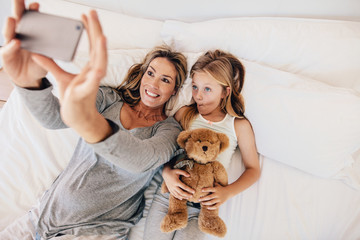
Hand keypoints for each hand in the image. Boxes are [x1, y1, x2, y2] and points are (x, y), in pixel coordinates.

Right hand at [0, 1, 46, 87]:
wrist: (30, 78)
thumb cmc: (39, 63)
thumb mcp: (48, 57)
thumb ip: (51, 50)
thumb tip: (62, 43)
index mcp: (31, 33)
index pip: (32, 19)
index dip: (33, 11)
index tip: (36, 5)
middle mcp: (19, 35)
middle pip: (18, 20)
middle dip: (17, 8)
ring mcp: (11, 44)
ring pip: (9, 32)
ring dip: (11, 25)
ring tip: (12, 19)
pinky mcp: (6, 55)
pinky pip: (8, 50)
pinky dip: (12, 46)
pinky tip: (16, 42)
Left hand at [33, 10, 106, 128]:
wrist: (77, 118)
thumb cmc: (73, 99)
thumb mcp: (61, 78)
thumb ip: (51, 64)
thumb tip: (37, 52)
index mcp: (90, 68)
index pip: (91, 45)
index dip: (89, 30)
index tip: (85, 15)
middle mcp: (94, 73)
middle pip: (98, 49)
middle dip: (96, 31)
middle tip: (93, 13)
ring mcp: (91, 83)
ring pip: (100, 65)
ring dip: (101, 52)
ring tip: (102, 36)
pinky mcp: (85, 93)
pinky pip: (92, 84)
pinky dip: (96, 76)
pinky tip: (98, 69)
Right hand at [162, 165, 194, 199]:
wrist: (165, 173)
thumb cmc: (173, 171)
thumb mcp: (178, 170)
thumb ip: (184, 172)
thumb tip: (189, 175)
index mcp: (176, 181)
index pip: (184, 187)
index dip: (189, 190)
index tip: (194, 191)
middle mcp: (173, 186)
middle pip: (181, 192)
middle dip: (187, 195)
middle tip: (192, 196)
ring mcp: (171, 188)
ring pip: (178, 195)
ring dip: (183, 197)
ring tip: (188, 197)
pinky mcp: (170, 190)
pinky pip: (174, 195)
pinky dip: (178, 197)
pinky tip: (182, 198)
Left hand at [199, 183, 229, 209]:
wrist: (229, 192)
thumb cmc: (221, 188)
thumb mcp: (218, 185)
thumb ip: (213, 183)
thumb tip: (207, 180)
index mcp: (216, 189)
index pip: (210, 189)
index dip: (206, 189)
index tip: (201, 190)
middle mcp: (217, 194)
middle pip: (209, 197)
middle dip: (203, 198)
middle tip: (198, 199)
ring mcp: (219, 199)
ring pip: (211, 202)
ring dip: (206, 203)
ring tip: (202, 203)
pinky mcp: (221, 202)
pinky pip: (216, 206)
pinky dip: (212, 207)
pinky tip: (208, 207)